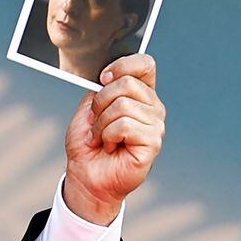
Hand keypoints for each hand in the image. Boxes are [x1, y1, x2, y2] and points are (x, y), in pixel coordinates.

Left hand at [62, 54, 165, 224]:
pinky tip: (110, 146)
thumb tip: (109, 78)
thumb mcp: (87, 109)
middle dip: (100, 103)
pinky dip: (108, 136)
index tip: (102, 78)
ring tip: (101, 138)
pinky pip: (125, 125)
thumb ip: (100, 90)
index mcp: (139, 94)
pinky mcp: (153, 142)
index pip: (144, 64)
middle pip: (127, 83)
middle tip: (95, 122)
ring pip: (123, 105)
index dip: (123, 65)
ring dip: (101, 124)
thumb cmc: (87, 145)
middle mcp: (152, 107)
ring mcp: (155, 124)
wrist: (86, 176)